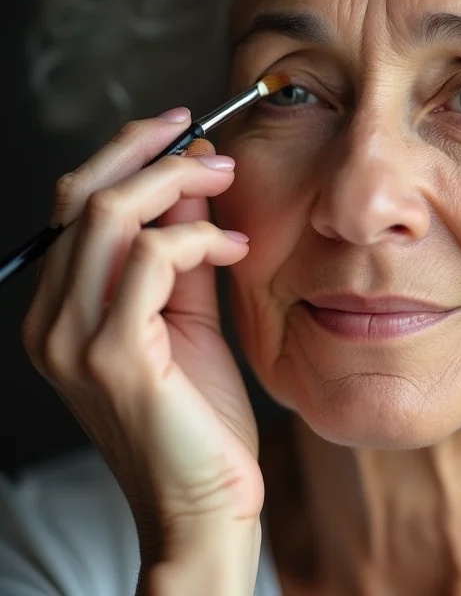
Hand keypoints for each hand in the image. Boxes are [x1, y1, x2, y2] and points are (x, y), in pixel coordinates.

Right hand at [21, 109, 262, 583]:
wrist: (204, 503)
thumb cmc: (198, 415)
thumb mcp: (188, 317)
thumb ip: (183, 253)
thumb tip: (193, 185)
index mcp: (63, 310)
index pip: (76, 207)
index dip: (127, 156)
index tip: (182, 132)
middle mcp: (51, 320)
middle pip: (81, 198)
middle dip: (146, 152)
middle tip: (203, 137)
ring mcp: (73, 339)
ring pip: (107, 217)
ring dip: (175, 183)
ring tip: (224, 179)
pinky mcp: (112, 356)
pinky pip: (149, 260)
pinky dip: (197, 238)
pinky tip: (234, 248)